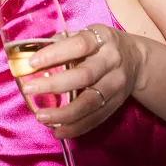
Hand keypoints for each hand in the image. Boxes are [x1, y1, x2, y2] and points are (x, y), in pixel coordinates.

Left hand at [20, 25, 144, 139]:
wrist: (136, 59)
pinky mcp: (117, 103)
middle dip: (54, 85)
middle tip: (29, 90)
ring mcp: (116, 84)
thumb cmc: (100, 45)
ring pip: (90, 102)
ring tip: (41, 117)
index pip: (78, 45)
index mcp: (101, 39)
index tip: (32, 63)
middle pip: (84, 76)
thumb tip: (31, 54)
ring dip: (64, 113)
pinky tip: (58, 131)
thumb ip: (62, 43)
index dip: (54, 54)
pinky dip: (76, 127)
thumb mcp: (86, 34)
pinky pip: (96, 118)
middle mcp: (111, 61)